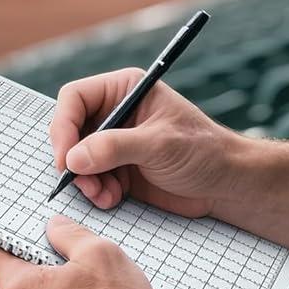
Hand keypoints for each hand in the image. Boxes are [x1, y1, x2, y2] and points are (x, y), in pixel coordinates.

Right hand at [50, 68, 241, 217]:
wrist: (225, 184)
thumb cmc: (203, 151)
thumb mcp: (160, 144)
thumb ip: (115, 147)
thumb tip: (73, 158)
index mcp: (125, 89)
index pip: (75, 98)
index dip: (63, 126)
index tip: (65, 159)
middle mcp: (115, 112)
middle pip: (69, 130)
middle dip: (73, 160)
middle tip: (85, 184)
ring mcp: (114, 142)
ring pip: (76, 159)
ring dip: (84, 181)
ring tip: (105, 195)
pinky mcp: (117, 168)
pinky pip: (89, 178)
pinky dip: (95, 191)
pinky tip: (113, 198)